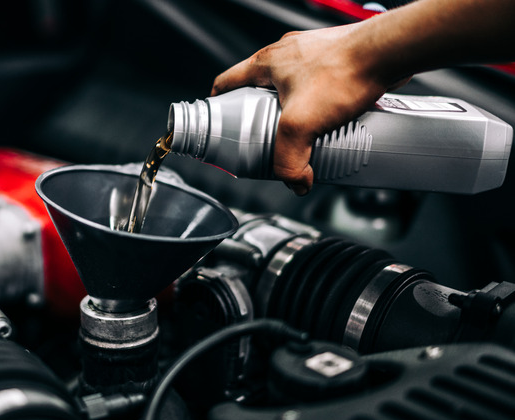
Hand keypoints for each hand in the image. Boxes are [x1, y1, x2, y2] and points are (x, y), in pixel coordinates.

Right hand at [211, 24, 403, 194]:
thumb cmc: (345, 70)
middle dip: (261, 115)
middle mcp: (287, 54)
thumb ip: (289, 159)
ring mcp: (313, 55)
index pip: (226, 83)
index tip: (220, 122)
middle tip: (268, 138)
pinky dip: (322, 104)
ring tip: (305, 133)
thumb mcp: (301, 124)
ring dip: (295, 110)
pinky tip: (334, 120)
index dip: (218, 105)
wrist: (388, 52)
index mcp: (266, 63)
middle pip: (260, 88)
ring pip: (293, 88)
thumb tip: (293, 181)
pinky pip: (320, 86)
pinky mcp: (338, 60)